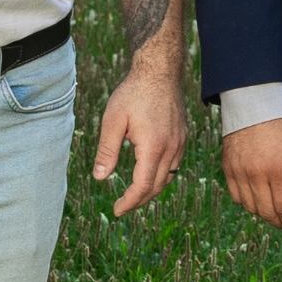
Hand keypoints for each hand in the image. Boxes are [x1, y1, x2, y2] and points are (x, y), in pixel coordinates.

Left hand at [93, 66, 188, 217]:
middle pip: (157, 186)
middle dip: (139, 200)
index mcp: (153, 147)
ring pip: (168, 178)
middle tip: (122, 206)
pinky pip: (174, 165)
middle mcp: (171, 148)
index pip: (143, 186)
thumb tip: (100, 178)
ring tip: (134, 194)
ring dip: (151, 190)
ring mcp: (180, 143)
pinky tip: (148, 174)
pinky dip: (161, 176)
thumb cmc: (133, 93)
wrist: (159, 71)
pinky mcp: (182, 137)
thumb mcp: (113, 120)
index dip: (129, 201)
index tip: (117, 209)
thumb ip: (107, 150)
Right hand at [224, 114, 281, 235]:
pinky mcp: (228, 167)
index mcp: (278, 169)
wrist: (253, 102)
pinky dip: (248, 203)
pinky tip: (258, 199)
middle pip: (267, 212)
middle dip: (280, 221)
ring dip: (264, 213)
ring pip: (250, 207)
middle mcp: (256, 174)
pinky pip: (236, 196)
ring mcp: (239, 171)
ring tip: (275, 210)